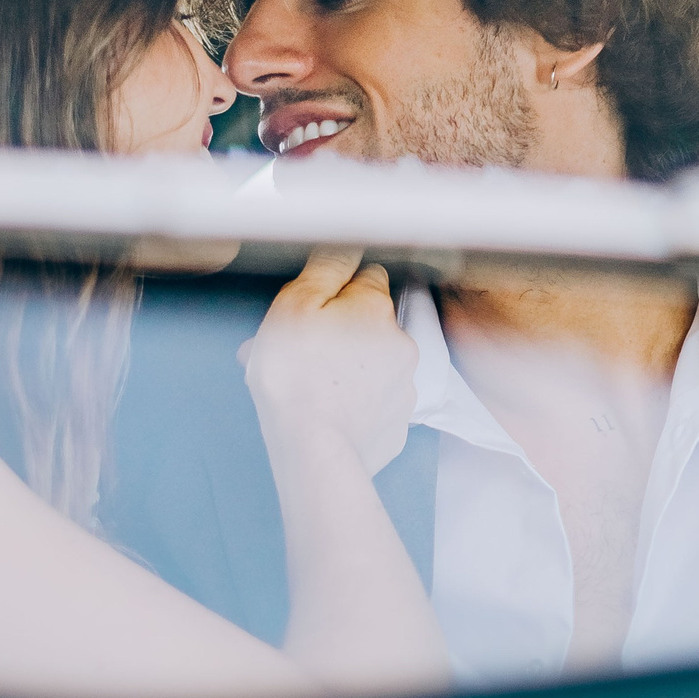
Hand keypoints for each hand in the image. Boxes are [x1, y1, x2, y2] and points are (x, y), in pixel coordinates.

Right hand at [242, 248, 417, 475]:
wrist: (313, 448)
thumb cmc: (295, 375)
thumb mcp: (295, 304)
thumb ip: (325, 269)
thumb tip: (347, 249)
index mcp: (376, 308)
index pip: (368, 277)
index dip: (337, 290)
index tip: (314, 309)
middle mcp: (401, 342)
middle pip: (370, 324)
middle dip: (341, 332)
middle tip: (302, 352)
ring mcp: (404, 386)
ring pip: (374, 364)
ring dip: (348, 368)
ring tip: (309, 386)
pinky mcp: (398, 423)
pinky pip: (376, 402)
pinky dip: (357, 403)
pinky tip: (329, 410)